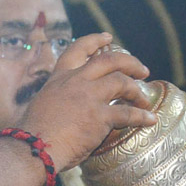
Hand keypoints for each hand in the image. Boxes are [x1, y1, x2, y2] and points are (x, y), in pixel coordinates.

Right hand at [20, 34, 155, 169]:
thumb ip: (60, 99)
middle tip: (142, 70)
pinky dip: (142, 116)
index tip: (108, 38)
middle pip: (109, 60)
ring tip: (145, 100)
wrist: (35, 148)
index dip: (95, 41)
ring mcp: (89, 97)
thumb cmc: (35, 134)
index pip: (78, 49)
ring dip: (137, 91)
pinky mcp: (100, 117)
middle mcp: (76, 81)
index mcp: (60, 78)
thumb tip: (68, 108)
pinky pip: (128, 113)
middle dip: (130, 62)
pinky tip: (151, 120)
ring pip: (122, 82)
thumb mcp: (43, 105)